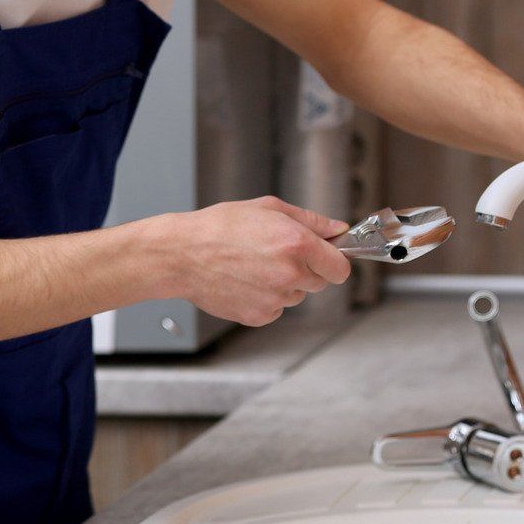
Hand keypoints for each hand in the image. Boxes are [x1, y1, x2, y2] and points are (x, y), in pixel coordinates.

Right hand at [156, 197, 351, 326]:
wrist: (182, 254)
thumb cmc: (219, 227)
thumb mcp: (268, 208)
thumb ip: (310, 220)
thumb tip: (337, 229)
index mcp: (297, 244)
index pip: (340, 268)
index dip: (334, 262)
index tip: (325, 258)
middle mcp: (290, 273)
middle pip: (320, 283)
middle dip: (306, 270)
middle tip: (277, 254)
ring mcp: (275, 299)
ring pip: (296, 295)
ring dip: (284, 284)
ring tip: (254, 265)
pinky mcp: (259, 316)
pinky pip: (275, 309)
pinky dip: (266, 299)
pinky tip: (245, 280)